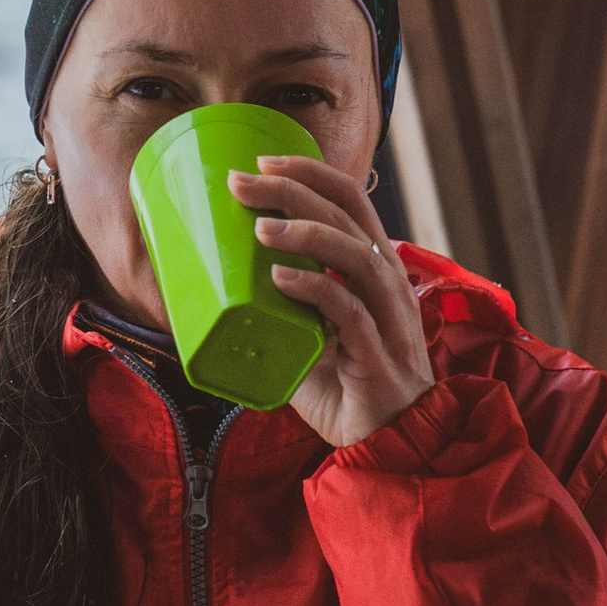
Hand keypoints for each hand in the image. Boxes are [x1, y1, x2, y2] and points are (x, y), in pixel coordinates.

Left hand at [228, 155, 435, 448]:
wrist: (391, 444)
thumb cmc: (348, 386)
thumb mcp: (309, 335)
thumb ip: (280, 309)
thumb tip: (215, 291)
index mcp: (375, 268)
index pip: (350, 201)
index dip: (310, 174)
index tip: (262, 162)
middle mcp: (387, 283)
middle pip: (346, 216)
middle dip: (292, 191)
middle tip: (241, 183)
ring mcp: (386, 317)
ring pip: (355, 255)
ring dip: (305, 234)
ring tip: (260, 228)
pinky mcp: (376, 354)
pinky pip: (348, 310)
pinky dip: (315, 288)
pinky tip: (282, 279)